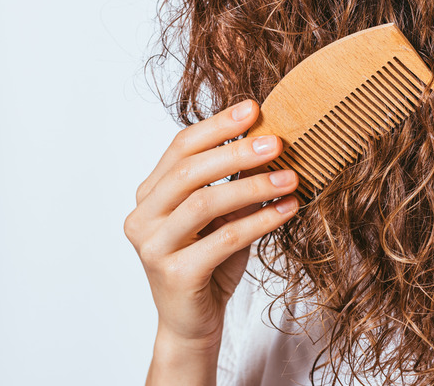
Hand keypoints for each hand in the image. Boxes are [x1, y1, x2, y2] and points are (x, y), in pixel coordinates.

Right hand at [123, 100, 299, 382]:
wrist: (192, 324)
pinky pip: (224, 238)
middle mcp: (142, 217)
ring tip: (291, 177)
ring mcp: (153, 246)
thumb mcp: (222, 217)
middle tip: (278, 142)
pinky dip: (260, 220)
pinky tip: (288, 209)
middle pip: (190, 170)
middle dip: (236, 151)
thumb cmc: (209, 264)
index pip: (180, 148)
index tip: (254, 109)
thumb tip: (272, 143)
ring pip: (204, 202)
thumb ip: (233, 183)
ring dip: (253, 186)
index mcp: (150, 195)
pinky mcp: (175, 274)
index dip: (217, 126)